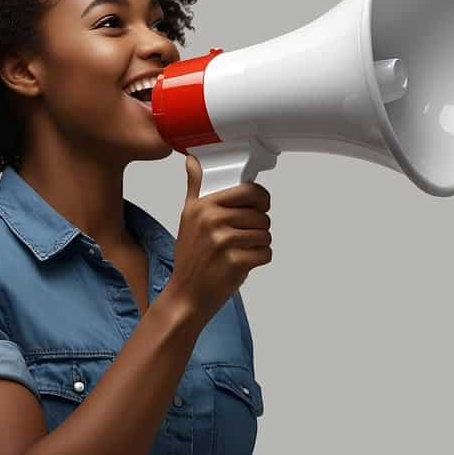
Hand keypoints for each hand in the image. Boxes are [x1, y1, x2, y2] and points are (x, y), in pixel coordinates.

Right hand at [165, 154, 271, 324]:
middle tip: (243, 235)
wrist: (186, 294)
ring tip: (240, 250)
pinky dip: (260, 259)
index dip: (260, 200)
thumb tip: (193, 160)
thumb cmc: (191, 256)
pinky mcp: (236, 262)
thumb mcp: (188, 217)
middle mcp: (212, 220)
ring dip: (259, 244)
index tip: (258, 207)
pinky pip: (266, 253)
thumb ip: (196, 187)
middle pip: (261, 215)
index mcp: (203, 205)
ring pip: (266, 234)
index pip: (249, 191)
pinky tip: (243, 262)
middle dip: (259, 226)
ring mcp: (224, 242)